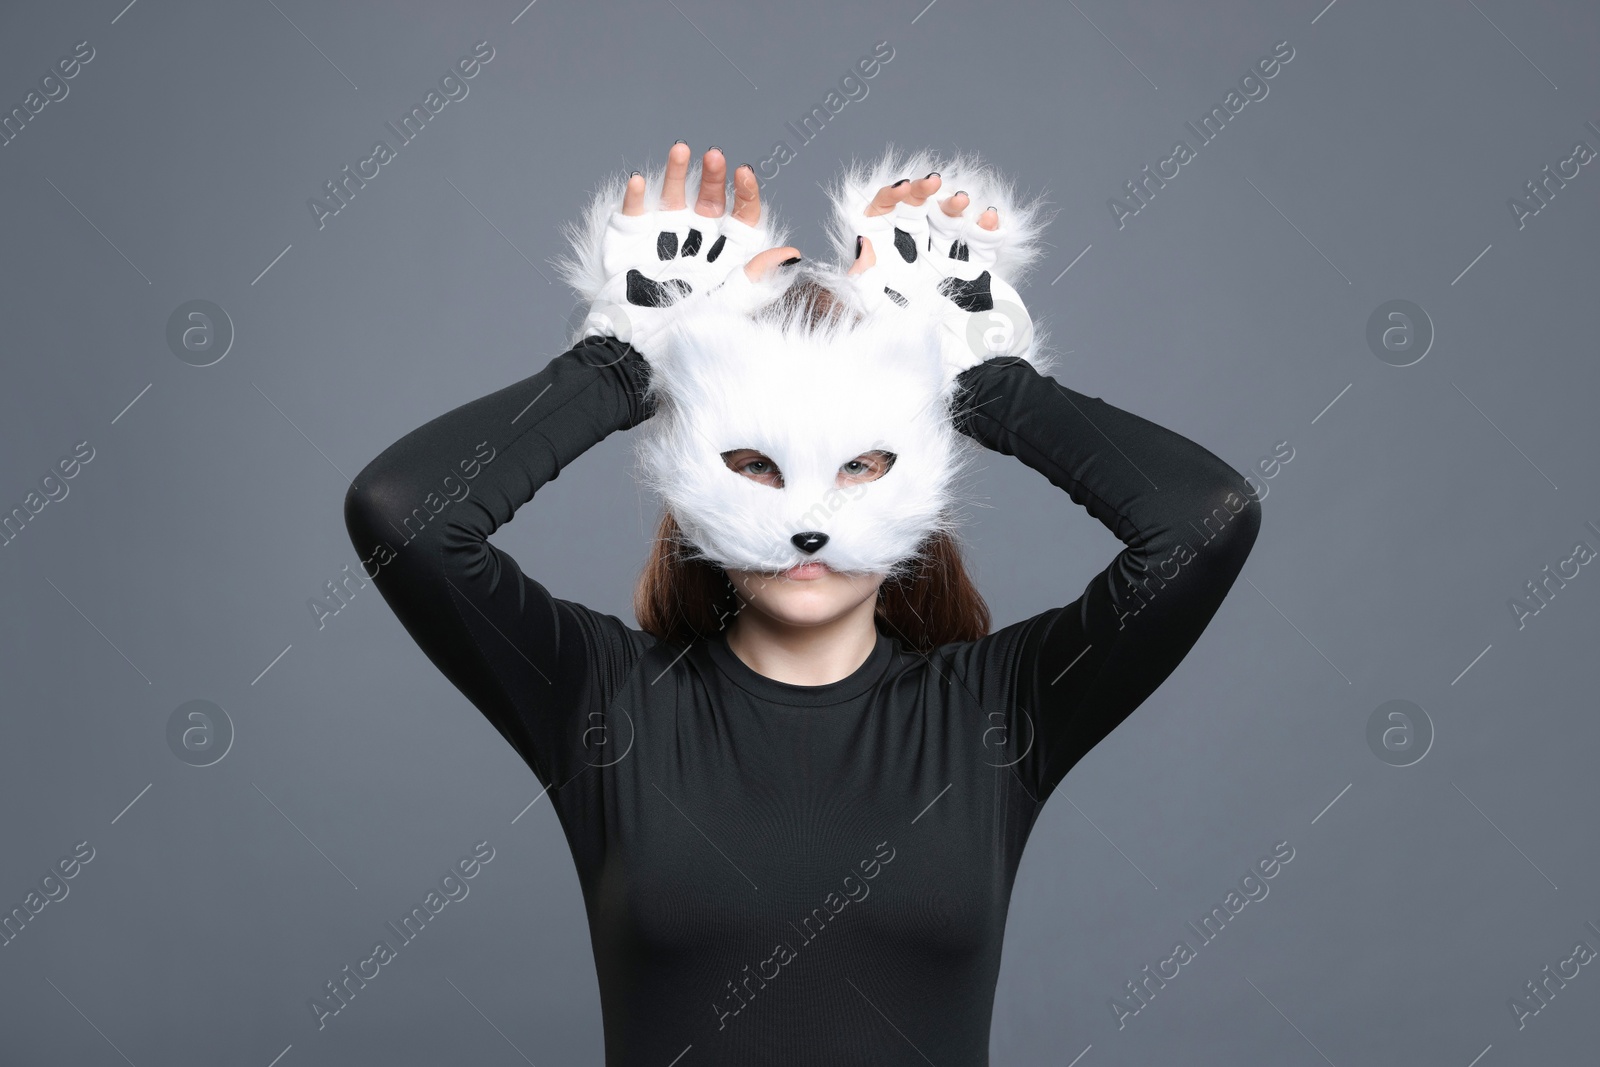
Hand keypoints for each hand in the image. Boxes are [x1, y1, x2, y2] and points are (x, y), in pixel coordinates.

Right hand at [579, 142, 800, 358]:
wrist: (636, 352)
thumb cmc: (685, 335)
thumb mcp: (727, 307)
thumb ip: (755, 279)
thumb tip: (793, 253)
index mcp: (725, 256)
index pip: (742, 217)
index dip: (746, 194)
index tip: (745, 174)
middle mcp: (697, 241)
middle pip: (710, 199)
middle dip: (714, 176)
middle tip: (716, 157)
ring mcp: (663, 237)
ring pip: (673, 195)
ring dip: (677, 172)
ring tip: (681, 151)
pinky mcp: (630, 241)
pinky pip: (633, 212)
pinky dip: (636, 196)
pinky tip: (640, 182)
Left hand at [843, 172, 1035, 383]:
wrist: (980, 380)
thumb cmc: (928, 361)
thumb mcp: (888, 325)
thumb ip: (869, 287)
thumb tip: (862, 248)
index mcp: (887, 274)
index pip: (877, 226)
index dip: (884, 202)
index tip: (900, 193)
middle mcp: (914, 267)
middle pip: (910, 215)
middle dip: (919, 193)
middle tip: (932, 184)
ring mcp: (947, 268)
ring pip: (946, 221)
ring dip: (952, 205)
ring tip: (962, 203)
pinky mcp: (979, 274)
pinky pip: (981, 242)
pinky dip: (985, 226)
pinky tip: (988, 218)